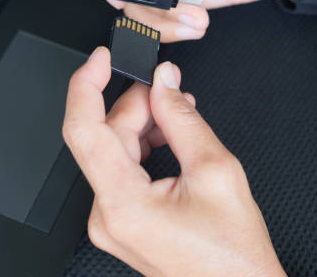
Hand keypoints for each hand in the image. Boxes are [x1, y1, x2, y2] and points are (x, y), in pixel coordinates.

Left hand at [63, 47, 285, 276]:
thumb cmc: (232, 256)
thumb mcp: (216, 171)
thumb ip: (183, 119)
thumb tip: (164, 83)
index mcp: (122, 204)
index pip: (83, 129)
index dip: (86, 85)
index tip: (100, 59)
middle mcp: (106, 215)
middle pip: (105, 137)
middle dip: (136, 104)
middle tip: (167, 86)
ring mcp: (111, 220)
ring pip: (113, 151)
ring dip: (142, 124)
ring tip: (176, 112)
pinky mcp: (121, 221)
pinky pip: (120, 170)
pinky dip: (141, 146)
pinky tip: (167, 135)